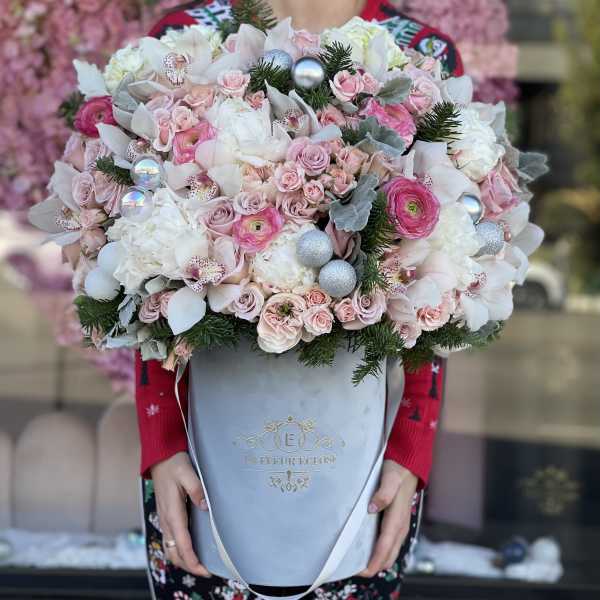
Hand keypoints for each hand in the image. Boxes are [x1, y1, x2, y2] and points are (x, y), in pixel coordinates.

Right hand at [150, 452, 210, 576]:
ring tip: (199, 564)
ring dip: (182, 560)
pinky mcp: (166, 515)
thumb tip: (205, 507)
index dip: (193, 560)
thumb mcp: (188, 473)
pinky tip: (189, 549)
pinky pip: (169, 539)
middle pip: (174, 552)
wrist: (160, 457)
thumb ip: (197, 490)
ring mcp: (164, 519)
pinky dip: (178, 550)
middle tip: (206, 570)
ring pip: (170, 548)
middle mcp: (167, 519)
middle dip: (188, 565)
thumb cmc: (174, 464)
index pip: (182, 544)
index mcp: (173, 512)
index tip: (205, 569)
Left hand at [358, 460, 418, 577]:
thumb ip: (383, 493)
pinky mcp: (398, 523)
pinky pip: (391, 543)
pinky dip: (382, 551)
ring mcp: (401, 526)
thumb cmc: (398, 470)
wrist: (410, 465)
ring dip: (378, 560)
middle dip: (375, 565)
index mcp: (397, 517)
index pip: (385, 545)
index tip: (363, 570)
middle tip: (356, 570)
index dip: (375, 560)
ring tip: (360, 563)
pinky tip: (370, 549)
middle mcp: (401, 526)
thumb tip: (372, 507)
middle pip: (389, 554)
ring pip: (391, 551)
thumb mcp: (390, 477)